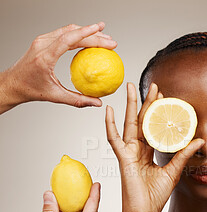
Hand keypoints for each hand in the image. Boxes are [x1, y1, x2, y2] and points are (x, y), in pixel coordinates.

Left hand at [0, 22, 116, 112]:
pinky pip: (63, 34)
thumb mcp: (56, 97)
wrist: (13, 83)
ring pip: (68, 30)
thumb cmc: (32, 90)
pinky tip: (90, 40)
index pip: (68, 39)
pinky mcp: (43, 40)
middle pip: (72, 33)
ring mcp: (42, 40)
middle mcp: (42, 45)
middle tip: (111, 41)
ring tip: (104, 38)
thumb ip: (78, 100)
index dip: (86, 33)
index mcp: (45, 57)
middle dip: (94, 34)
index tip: (101, 30)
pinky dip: (78, 35)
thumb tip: (97, 103)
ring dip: (87, 32)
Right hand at [106, 83, 204, 211]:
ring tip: (130, 87)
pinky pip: (114, 139)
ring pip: (129, 124)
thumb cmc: (155, 196)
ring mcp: (129, 152)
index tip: (165, 98)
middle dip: (148, 103)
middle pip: (142, 120)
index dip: (159, 112)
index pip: (154, 126)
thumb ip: (183, 155)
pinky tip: (110, 110)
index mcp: (148, 152)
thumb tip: (198, 141)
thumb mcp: (173, 171)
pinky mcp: (122, 158)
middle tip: (154, 86)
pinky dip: (110, 124)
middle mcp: (138, 149)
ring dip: (130, 105)